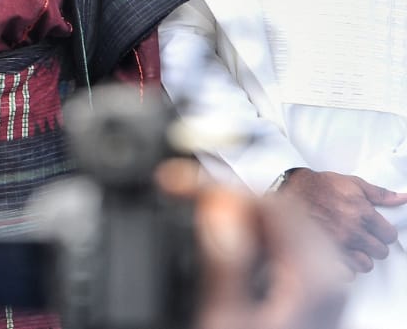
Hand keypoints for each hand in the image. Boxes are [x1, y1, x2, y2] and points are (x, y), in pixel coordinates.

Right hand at [190, 182, 346, 328]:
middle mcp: (327, 276)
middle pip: (277, 209)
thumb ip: (224, 261)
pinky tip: (223, 239)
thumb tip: (215, 209)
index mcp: (314, 277)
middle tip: (176, 191)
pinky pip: (282, 246)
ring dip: (236, 213)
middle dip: (225, 195)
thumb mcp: (228, 319)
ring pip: (279, 225)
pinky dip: (250, 234)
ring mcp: (323, 285)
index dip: (215, 186)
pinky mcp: (312, 294)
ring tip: (192, 209)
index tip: (173, 185)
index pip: (266, 203)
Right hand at [280, 168, 406, 273]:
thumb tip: (402, 198)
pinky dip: (345, 267)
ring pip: (366, 264)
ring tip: (353, 248)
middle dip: (373, 245)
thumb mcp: (352, 183)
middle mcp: (353, 230)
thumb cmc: (320, 186)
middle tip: (364, 238)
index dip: (383, 232)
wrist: (290, 190)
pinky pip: (346, 272)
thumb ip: (379, 193)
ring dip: (361, 257)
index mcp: (363, 213)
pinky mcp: (324, 253)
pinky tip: (341, 256)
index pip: (389, 235)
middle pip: (380, 251)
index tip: (376, 230)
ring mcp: (339, 244)